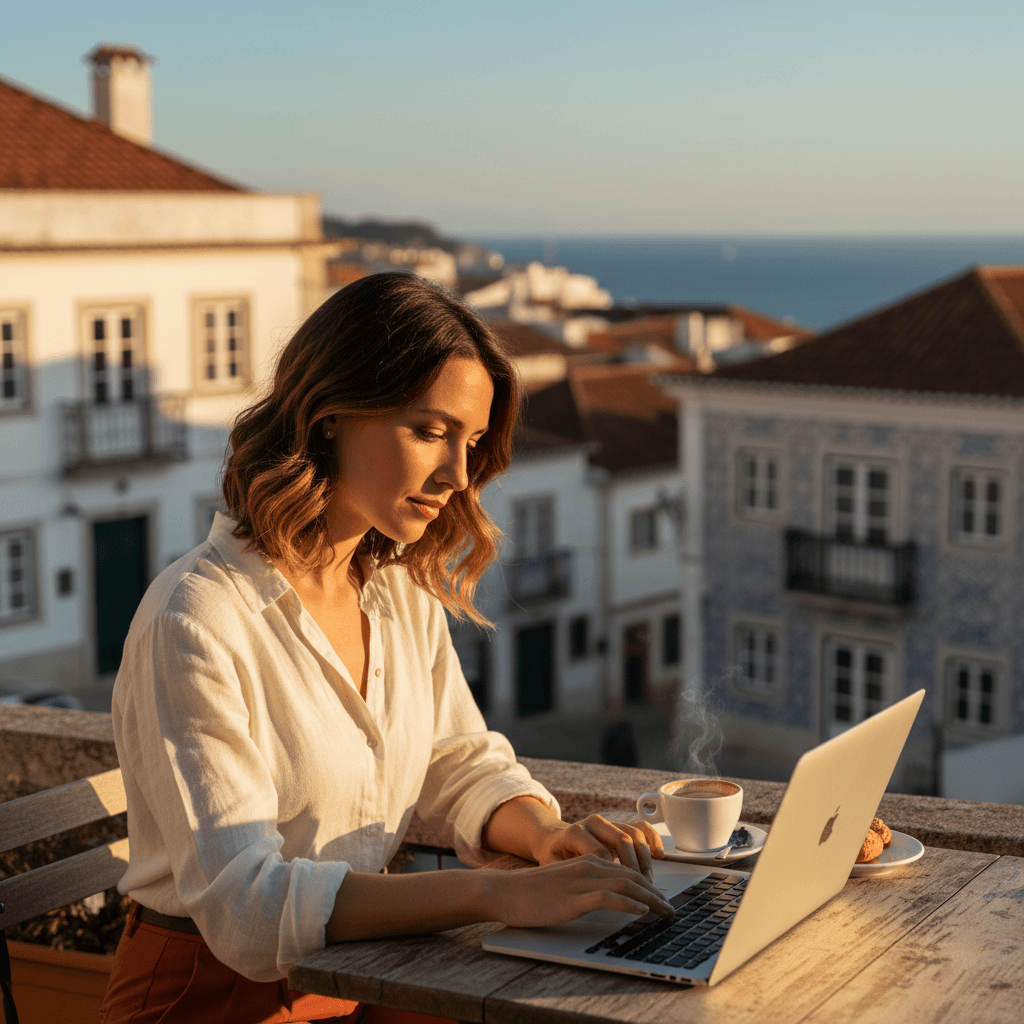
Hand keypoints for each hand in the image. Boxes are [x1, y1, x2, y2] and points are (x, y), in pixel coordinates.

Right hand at [481, 855, 673, 928]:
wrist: (506, 892)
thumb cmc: (532, 892)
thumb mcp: (564, 883)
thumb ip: (585, 886)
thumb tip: (607, 899)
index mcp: (586, 860)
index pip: (626, 868)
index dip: (647, 882)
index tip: (660, 898)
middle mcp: (588, 865)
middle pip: (632, 874)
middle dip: (655, 892)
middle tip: (669, 907)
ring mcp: (582, 880)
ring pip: (626, 884)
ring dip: (650, 899)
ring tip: (664, 911)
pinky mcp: (575, 896)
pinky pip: (610, 897)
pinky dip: (630, 903)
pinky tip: (642, 911)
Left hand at [533, 814, 664, 880]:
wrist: (552, 839)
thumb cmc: (554, 857)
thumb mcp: (553, 867)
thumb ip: (566, 876)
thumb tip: (583, 892)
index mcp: (575, 832)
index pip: (600, 852)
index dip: (612, 874)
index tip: (621, 893)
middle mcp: (593, 823)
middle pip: (622, 840)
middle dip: (635, 866)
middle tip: (643, 889)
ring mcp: (607, 822)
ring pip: (634, 833)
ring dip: (645, 859)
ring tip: (648, 880)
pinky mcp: (618, 824)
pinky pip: (640, 826)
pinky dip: (652, 839)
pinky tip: (658, 855)